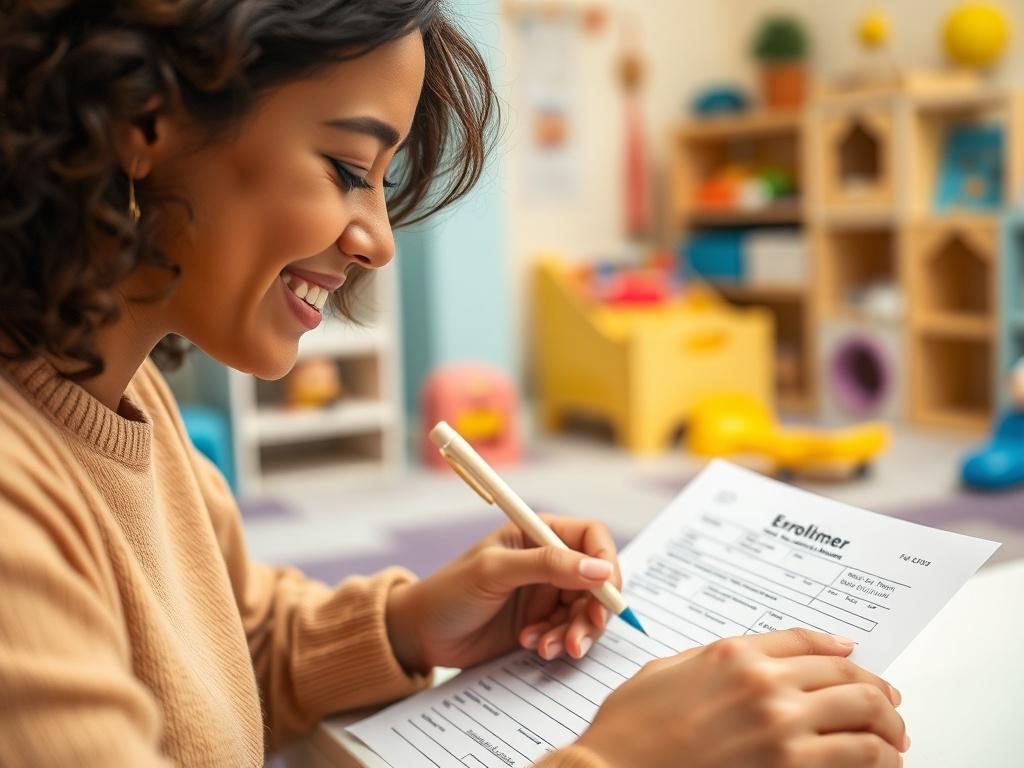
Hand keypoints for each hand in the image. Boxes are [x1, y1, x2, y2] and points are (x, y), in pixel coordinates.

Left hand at [385, 516, 620, 671]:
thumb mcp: (495, 571)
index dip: (606, 562)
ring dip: (574, 632)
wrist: (420, 634)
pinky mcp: (540, 623)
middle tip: (578, 637)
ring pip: (585, 611)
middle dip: (593, 611)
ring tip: (546, 647)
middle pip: (596, 580)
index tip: (605, 593)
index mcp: (538, 533)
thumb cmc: (449, 592)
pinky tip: (532, 647)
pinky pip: (567, 633)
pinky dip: (557, 643)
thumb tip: (600, 569)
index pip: (592, 537)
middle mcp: (548, 561)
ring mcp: (545, 593)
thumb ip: (547, 565)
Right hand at [576, 629, 908, 767]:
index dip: (842, 652)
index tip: (857, 662)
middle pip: (851, 679)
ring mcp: (781, 729)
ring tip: (894, 741)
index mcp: (735, 653)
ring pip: (867, 720)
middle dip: (879, 696)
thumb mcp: (670, 669)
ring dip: (889, 731)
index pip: (810, 642)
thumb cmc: (630, 728)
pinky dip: (879, 762)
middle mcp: (765, 684)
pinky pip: (859, 761)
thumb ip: (718, 658)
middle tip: (890, 710)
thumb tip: (761, 656)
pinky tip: (880, 764)